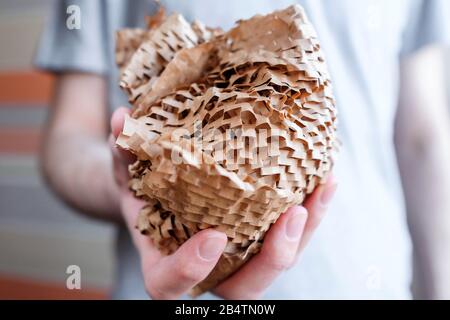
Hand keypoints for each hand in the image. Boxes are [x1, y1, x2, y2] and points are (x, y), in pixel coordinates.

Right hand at [110, 107, 336, 299]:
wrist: (162, 192)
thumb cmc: (142, 188)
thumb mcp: (127, 171)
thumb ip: (124, 154)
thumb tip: (120, 120)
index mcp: (164, 259)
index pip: (170, 283)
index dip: (191, 268)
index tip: (214, 236)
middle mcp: (207, 266)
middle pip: (243, 287)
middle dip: (272, 259)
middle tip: (293, 214)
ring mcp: (237, 255)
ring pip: (275, 261)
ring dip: (304, 231)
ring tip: (322, 187)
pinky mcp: (259, 236)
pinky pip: (290, 235)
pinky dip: (312, 210)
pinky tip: (326, 178)